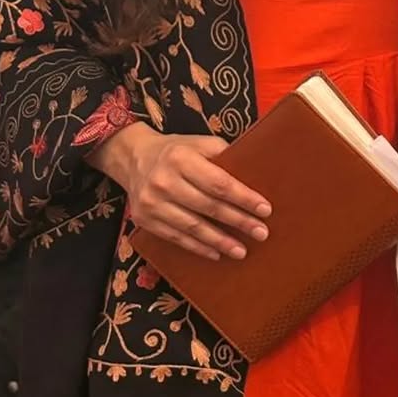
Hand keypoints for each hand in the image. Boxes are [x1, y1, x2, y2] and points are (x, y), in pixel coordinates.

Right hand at [90, 122, 270, 261]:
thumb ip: (223, 156)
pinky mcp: (144, 221)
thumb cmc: (175, 151)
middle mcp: (164, 181)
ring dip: (220, 241)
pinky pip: (176, 238)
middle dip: (238, 221)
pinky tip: (216, 253)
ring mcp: (151, 203)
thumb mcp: (199, 143)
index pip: (218, 183)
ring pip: (192, 227)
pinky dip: (198, 247)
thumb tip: (255, 175)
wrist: (133, 158)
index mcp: (181, 158)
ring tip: (242, 250)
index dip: (243, 198)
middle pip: (208, 207)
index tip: (265, 210)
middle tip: (261, 233)